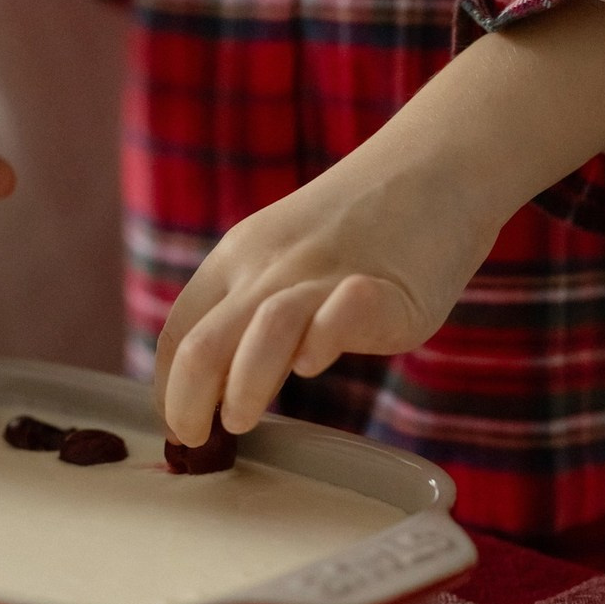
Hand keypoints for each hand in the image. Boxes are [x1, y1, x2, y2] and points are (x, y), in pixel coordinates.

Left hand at [155, 0, 604, 448]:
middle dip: (186, 402)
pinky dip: (324, 340)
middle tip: (195, 442)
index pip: (178, 334)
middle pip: (203, 341)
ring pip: (266, 328)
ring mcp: (325, 273)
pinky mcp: (386, 287)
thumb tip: (218, 392)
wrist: (435, 162)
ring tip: (240, 421)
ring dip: (244, 384)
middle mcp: (268, 265)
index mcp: (236, 260)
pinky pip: (344, 311)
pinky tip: (314, 364)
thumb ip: (251, 312)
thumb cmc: (359, 228)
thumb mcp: (282, 258)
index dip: (168, 390)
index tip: (179, 429)